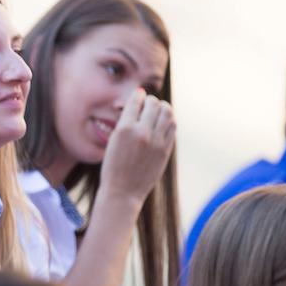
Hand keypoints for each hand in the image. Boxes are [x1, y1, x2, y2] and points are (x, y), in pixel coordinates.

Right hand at [100, 88, 175, 202]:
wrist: (122, 191)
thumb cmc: (113, 166)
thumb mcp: (113, 141)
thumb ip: (125, 123)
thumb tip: (138, 103)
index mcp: (124, 129)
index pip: (136, 101)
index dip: (138, 95)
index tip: (138, 94)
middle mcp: (142, 133)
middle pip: (154, 104)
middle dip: (151, 101)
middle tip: (148, 103)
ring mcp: (156, 142)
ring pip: (167, 112)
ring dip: (163, 107)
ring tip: (158, 110)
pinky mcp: (166, 150)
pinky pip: (172, 127)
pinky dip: (168, 120)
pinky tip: (162, 122)